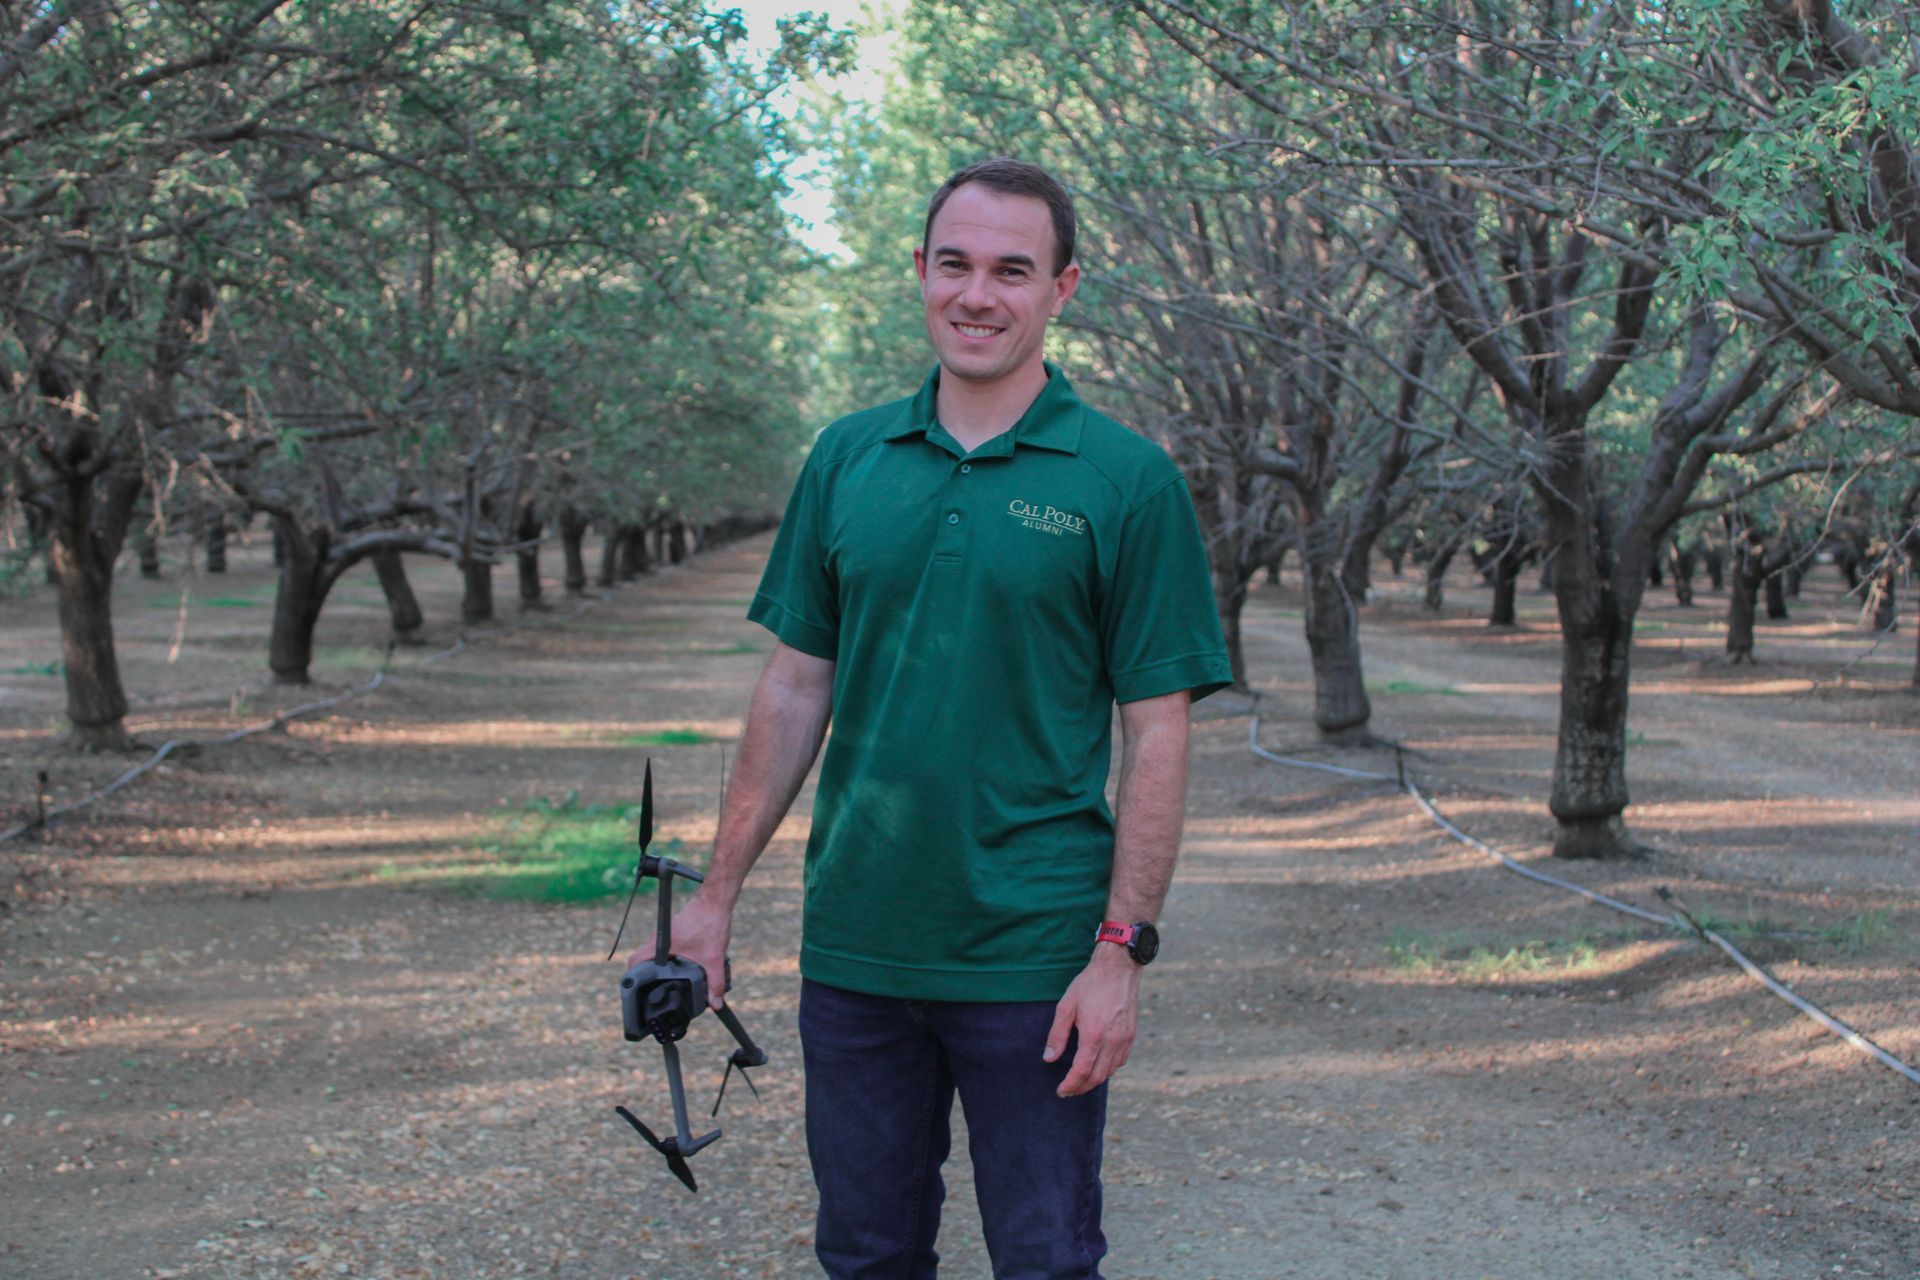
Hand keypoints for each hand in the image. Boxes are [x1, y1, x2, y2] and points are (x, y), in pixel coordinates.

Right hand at [633, 889, 733, 1009]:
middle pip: (643, 959)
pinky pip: (665, 947)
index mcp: (660, 944)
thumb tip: (715, 1004)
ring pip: (655, 953)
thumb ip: (714, 983)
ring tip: (668, 979)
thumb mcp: (713, 958)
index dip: (633, 978)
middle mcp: (658, 937)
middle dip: (648, 976)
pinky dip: (669, 957)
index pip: (635, 961)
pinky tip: (681, 964)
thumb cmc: (710, 923)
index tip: (637, 991)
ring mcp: (664, 933)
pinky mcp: (673, 930)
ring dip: (660, 965)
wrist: (715, 901)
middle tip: (655, 989)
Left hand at [1043, 944, 1141, 1096]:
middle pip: (1096, 1077)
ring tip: (1080, 1081)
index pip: (1081, 1072)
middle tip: (1068, 1090)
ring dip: (1094, 1080)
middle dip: (1081, 1088)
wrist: (1119, 968)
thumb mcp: (1066, 1006)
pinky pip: (1120, 1061)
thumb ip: (1057, 1035)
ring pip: (1109, 1071)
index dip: (1070, 1085)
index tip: (1061, 1091)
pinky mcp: (1131, 1035)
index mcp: (1093, 1034)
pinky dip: (1107, 1069)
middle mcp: (1112, 1041)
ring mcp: (1124, 1039)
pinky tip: (1098, 1066)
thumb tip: (1049, 1058)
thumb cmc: (1090, 984)